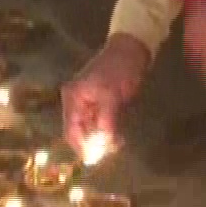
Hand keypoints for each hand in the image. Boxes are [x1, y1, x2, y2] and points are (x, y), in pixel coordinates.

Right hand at [61, 34, 150, 153]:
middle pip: (80, 130)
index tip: (96, 160)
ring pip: (92, 127)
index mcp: (73, 97)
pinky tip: (119, 135)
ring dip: (103, 137)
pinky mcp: (102, 100)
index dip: (82, 147)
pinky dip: (109, 128)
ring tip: (118, 143)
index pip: (71, 130)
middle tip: (112, 150)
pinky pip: (101, 120)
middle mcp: (77, 100)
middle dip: (94, 142)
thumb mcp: (112, 97)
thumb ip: (106, 122)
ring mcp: (89, 100)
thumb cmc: (120, 69)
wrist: (134, 47)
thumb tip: (102, 146)